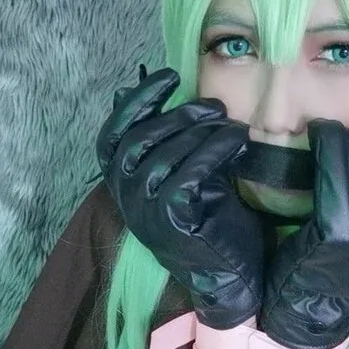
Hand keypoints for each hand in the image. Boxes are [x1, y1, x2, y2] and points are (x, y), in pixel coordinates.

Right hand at [97, 66, 267, 328]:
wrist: (233, 274)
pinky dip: (212, 151)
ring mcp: (145, 213)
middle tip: (214, 106)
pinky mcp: (171, 224)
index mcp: (122, 184)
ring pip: (162, 156)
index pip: (112, 135)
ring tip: (229, 123)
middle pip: (138, 140)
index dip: (136, 102)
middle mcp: (126, 198)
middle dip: (177, 115)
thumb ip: (166, 137)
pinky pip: (186, 176)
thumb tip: (133, 87)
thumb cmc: (211, 219)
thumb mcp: (185, 170)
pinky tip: (235, 141)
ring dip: (199, 131)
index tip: (169, 75)